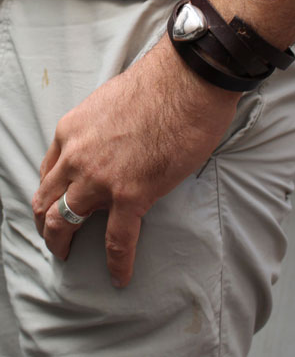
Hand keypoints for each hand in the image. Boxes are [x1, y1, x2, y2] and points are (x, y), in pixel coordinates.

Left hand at [32, 34, 240, 286]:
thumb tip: (110, 146)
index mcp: (71, 131)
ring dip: (62, 244)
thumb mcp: (108, 102)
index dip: (49, 192)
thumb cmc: (156, 86)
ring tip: (67, 257)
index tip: (56, 202)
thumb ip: (98, 129)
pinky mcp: (131, 194)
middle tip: (54, 237)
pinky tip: (119, 276)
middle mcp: (76, 157)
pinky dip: (116, 262)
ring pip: (65, 222)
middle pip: (47, 199)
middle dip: (46, 222)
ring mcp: (100, 178)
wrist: (185, 82)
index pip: (48, 170)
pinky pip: (117, 239)